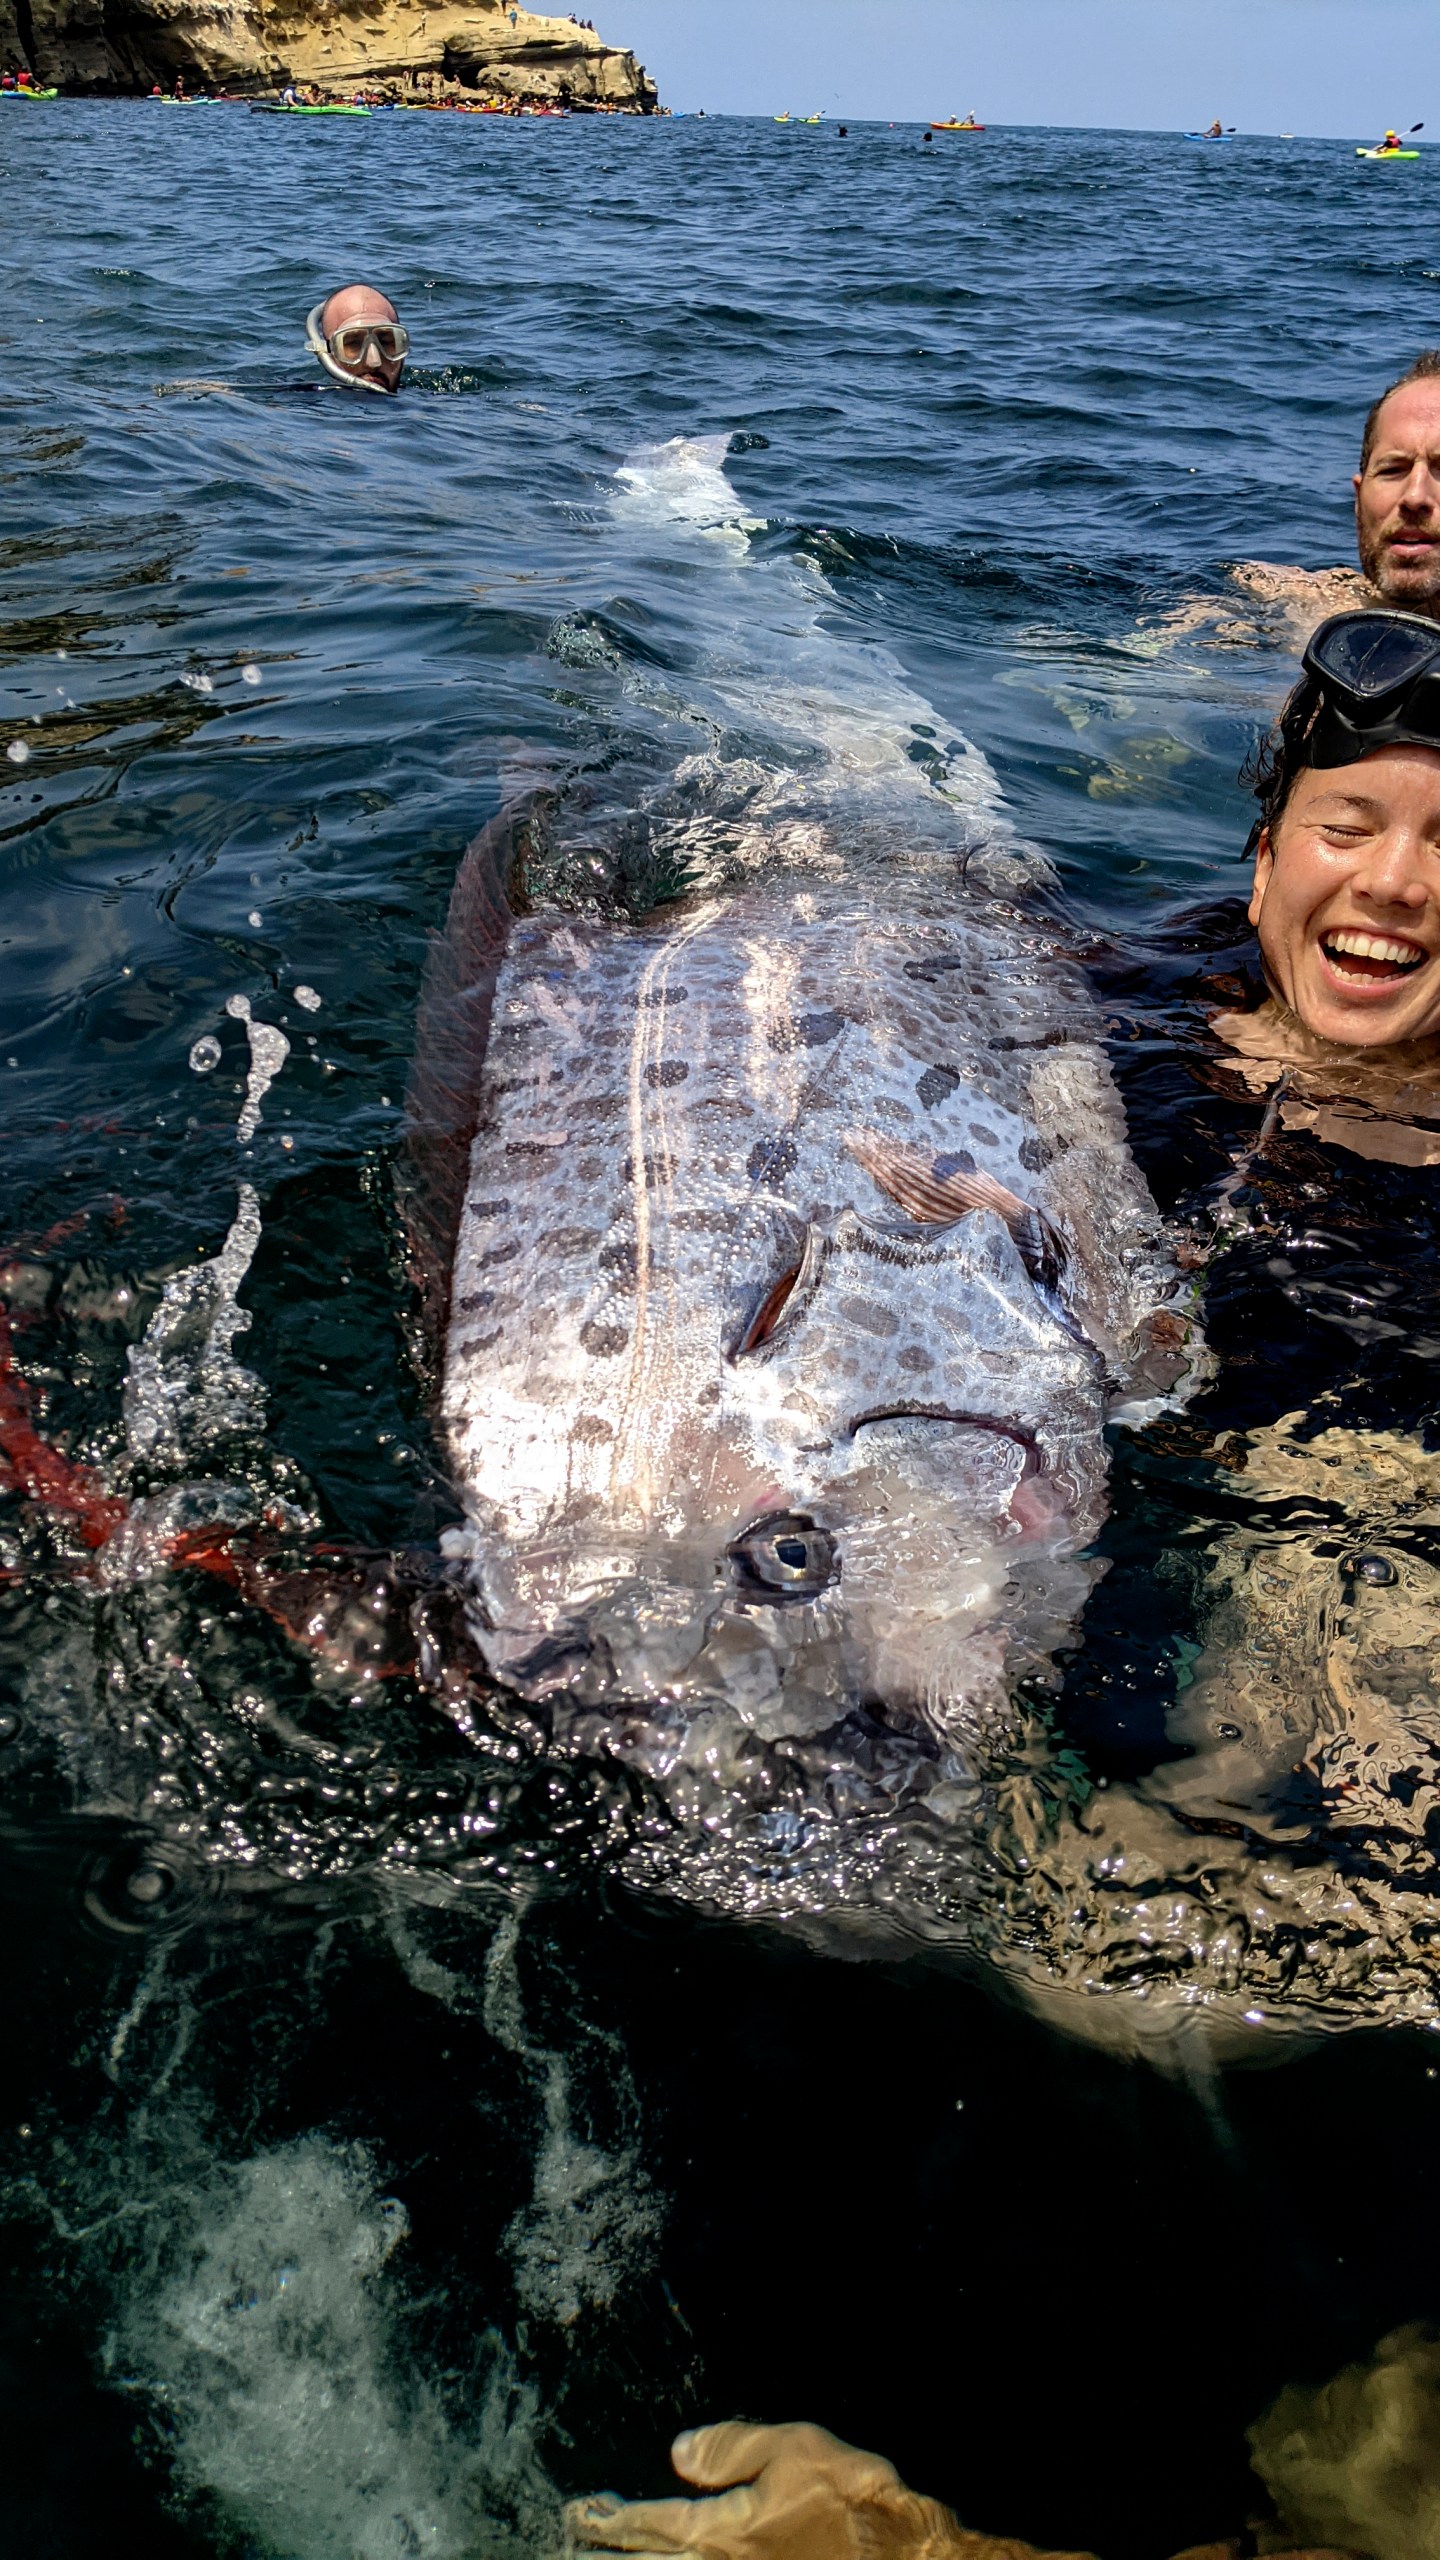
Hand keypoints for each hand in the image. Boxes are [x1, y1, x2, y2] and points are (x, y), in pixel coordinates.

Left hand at [563, 2419, 1088, 2559]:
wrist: (900, 2555)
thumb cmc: (851, 2501)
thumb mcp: (793, 2449)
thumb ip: (731, 2448)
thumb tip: (679, 2452)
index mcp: (724, 2531)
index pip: (652, 2524)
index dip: (611, 2517)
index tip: (582, 2511)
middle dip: (613, 2548)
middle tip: (578, 2536)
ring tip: (611, 2553)